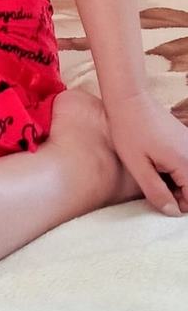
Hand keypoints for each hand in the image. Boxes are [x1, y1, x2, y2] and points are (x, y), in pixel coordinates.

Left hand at [105, 90, 187, 216]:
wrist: (128, 99)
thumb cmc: (129, 131)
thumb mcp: (138, 167)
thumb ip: (157, 193)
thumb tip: (173, 211)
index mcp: (186, 163)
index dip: (177, 204)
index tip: (158, 196)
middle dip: (177, 193)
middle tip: (153, 183)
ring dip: (175, 180)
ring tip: (153, 170)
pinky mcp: (184, 138)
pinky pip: (185, 162)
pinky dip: (174, 168)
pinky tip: (156, 161)